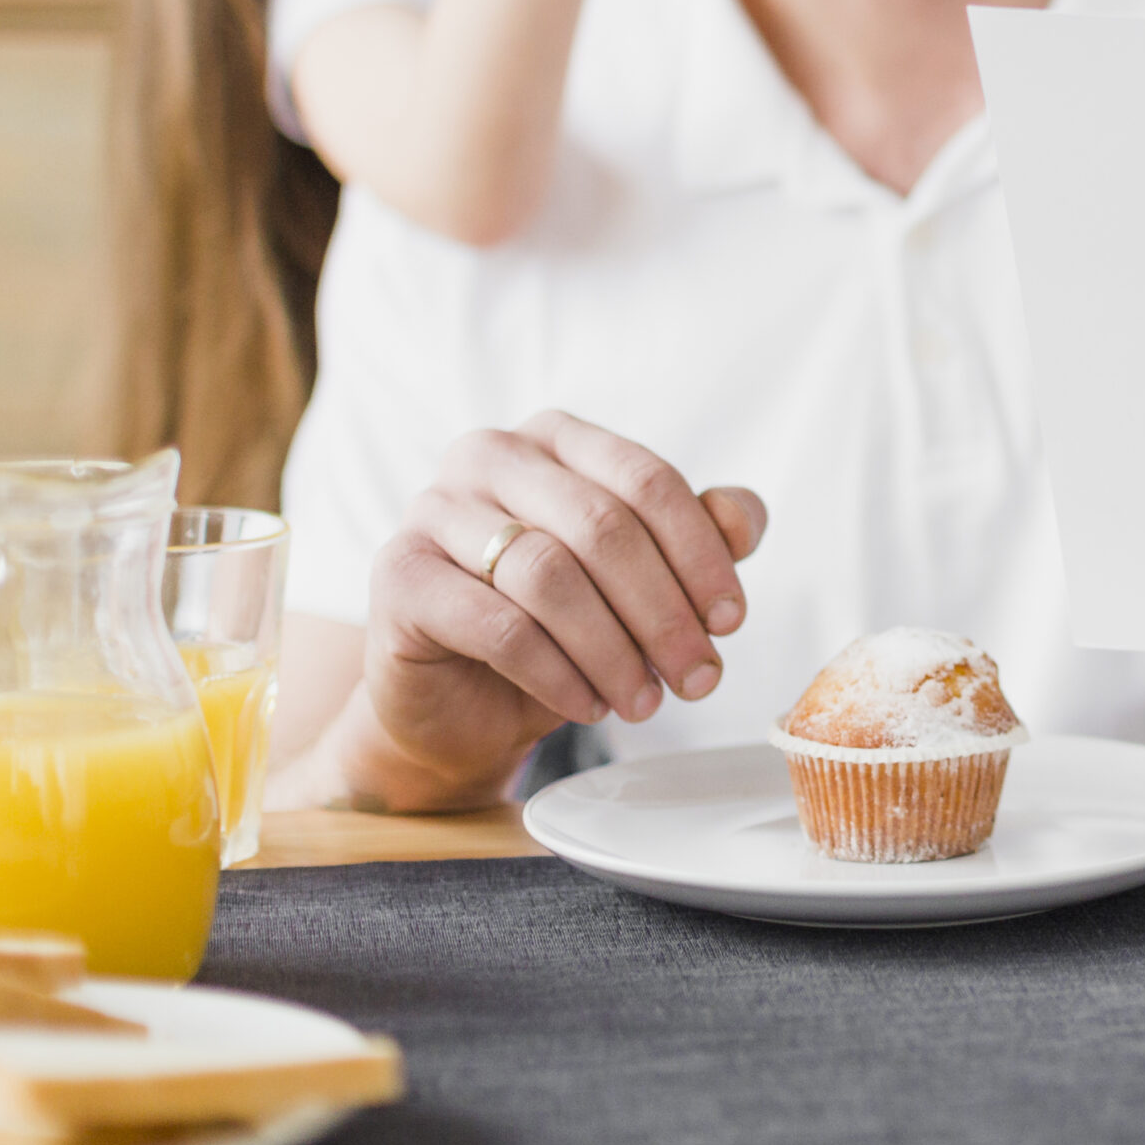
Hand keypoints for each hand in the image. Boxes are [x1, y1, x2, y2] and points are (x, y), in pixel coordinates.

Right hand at [350, 411, 765, 807]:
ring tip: (646, 702)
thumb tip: (746, 518)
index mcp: (557, 438)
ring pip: (550, 575)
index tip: (733, 619)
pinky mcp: (397, 574)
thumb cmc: (557, 629)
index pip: (647, 480)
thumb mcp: (636, 584)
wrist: (458, 704)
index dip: (701, 553)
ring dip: (613, 649)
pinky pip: (496, 624)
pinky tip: (590, 705)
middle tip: (699, 677)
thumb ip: (694, 536)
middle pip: (602, 526)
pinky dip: (557, 672)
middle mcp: (490, 455)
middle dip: (664, 611)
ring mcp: (434, 509)